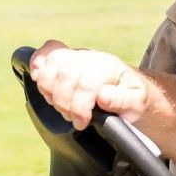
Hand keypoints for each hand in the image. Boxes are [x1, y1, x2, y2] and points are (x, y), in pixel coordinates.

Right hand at [28, 39, 149, 129]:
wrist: (130, 90)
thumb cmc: (133, 98)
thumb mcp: (137, 103)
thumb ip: (123, 101)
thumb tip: (103, 97)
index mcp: (109, 67)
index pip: (86, 82)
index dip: (79, 107)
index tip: (82, 122)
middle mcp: (90, 58)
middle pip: (65, 74)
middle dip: (64, 102)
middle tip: (73, 118)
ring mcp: (76, 56)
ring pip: (51, 65)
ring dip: (50, 91)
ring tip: (62, 106)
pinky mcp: (64, 59)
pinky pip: (45, 54)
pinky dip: (38, 66)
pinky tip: (41, 81)